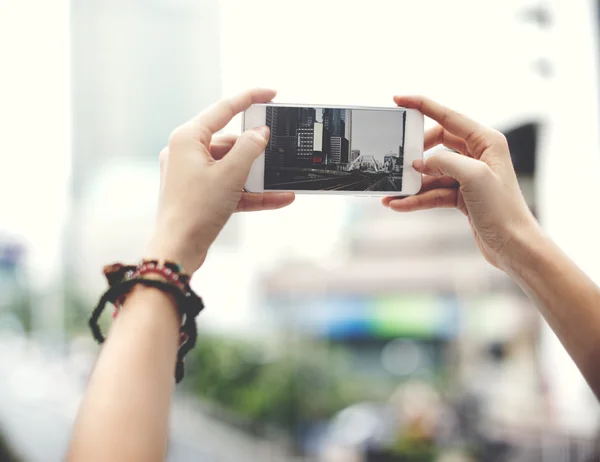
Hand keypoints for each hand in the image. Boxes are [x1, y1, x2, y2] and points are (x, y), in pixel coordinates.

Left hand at [146, 89, 294, 272]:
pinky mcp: (198, 193)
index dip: (250, 98)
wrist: (177, 250)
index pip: (223, 109)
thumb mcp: (231, 174)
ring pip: (231, 166)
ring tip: (282, 182)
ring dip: (257, 176)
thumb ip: (250, 148)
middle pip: (229, 142)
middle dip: (256, 151)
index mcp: (187, 138)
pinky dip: (250, 192)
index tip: (271, 94)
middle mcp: (186, 152)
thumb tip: (261, 133)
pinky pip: (229, 186)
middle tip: (278, 152)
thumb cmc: (197, 210)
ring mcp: (191, 174)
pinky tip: (279, 198)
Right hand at [383, 96, 538, 269]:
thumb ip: (443, 162)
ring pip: (432, 173)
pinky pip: (433, 192)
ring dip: (412, 183)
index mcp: (486, 141)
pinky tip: (399, 205)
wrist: (513, 246)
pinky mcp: (462, 196)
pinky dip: (417, 199)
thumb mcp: (472, 177)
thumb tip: (419, 163)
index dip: (422, 106)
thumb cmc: (502, 209)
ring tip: (390, 193)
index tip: (398, 100)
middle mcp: (478, 155)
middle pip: (437, 144)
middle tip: (398, 160)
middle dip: (416, 153)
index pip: (448, 116)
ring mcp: (468, 176)